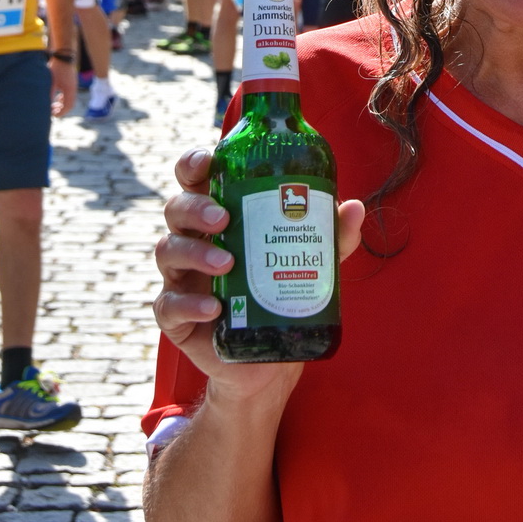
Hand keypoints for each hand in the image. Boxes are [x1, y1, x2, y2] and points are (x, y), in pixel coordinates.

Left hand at [49, 58, 76, 115]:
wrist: (64, 55)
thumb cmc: (57, 68)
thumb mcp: (51, 82)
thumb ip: (49, 94)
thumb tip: (45, 105)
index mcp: (70, 90)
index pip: (68, 106)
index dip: (61, 113)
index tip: (53, 115)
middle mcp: (73, 88)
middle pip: (70, 104)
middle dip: (62, 110)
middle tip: (52, 112)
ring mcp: (73, 85)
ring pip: (69, 99)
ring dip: (62, 104)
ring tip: (53, 105)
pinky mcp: (71, 82)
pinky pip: (69, 94)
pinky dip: (63, 98)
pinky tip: (56, 96)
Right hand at [153, 148, 364, 394]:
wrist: (269, 360)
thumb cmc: (283, 290)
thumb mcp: (312, 260)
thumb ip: (331, 235)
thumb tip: (354, 208)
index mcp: (220, 214)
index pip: (195, 177)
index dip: (194, 163)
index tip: (210, 161)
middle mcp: (195, 239)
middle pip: (176, 208)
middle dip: (195, 207)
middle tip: (223, 219)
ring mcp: (181, 278)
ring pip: (168, 251)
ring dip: (196, 253)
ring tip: (228, 263)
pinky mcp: (177, 318)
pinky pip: (169, 305)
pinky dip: (189, 304)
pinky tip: (213, 308)